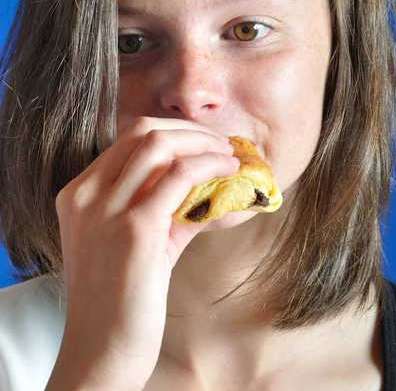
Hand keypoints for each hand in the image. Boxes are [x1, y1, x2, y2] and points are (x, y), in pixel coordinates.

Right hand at [47, 117, 238, 390]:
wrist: (102, 351)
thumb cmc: (121, 299)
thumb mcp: (139, 241)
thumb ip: (167, 209)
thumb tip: (212, 185)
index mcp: (79, 193)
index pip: (128, 140)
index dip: (173, 133)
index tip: (204, 142)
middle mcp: (86, 193)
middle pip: (142, 132)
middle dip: (189, 131)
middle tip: (221, 143)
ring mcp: (106, 208)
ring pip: (159, 145)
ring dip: (203, 143)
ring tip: (229, 155)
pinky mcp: (134, 228)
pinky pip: (179, 176)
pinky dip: (209, 165)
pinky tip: (229, 172)